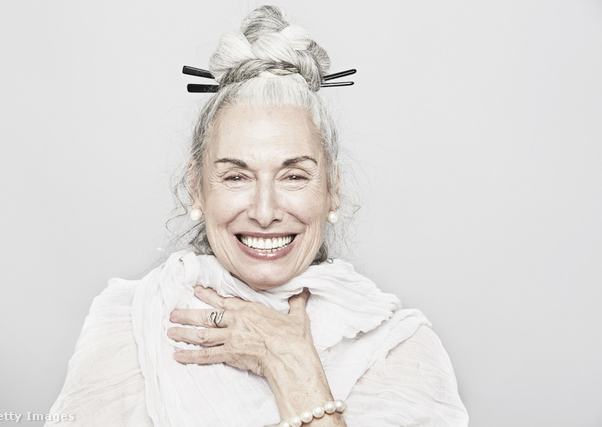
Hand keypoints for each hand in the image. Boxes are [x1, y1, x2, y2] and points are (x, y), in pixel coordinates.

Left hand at [167, 285, 313, 378]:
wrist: (289, 355)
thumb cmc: (293, 337)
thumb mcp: (297, 316)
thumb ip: (296, 303)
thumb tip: (303, 292)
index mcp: (249, 310)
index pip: (223, 300)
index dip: (207, 295)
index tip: (195, 291)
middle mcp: (236, 321)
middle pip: (206, 317)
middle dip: (187, 315)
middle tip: (172, 314)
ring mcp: (231, 338)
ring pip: (202, 334)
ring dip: (184, 333)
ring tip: (170, 332)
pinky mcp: (230, 354)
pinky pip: (206, 356)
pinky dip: (191, 356)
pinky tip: (178, 356)